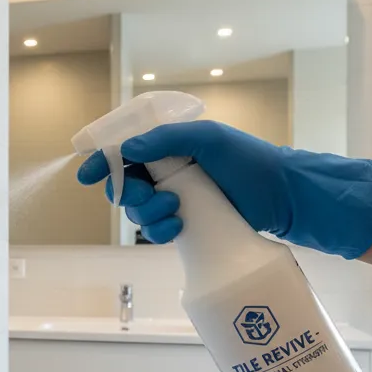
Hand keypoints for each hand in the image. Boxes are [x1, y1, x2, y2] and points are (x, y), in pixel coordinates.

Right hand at [76, 120, 371, 258]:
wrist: (285, 198)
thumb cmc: (250, 161)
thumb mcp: (209, 139)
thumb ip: (166, 139)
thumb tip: (127, 150)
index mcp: (169, 146)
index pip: (124, 151)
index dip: (102, 162)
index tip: (86, 175)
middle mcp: (168, 171)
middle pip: (125, 185)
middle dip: (128, 194)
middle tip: (148, 196)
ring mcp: (176, 198)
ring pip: (138, 211)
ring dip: (148, 214)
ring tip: (175, 211)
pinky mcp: (186, 223)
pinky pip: (156, 231)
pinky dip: (160, 232)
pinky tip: (178, 228)